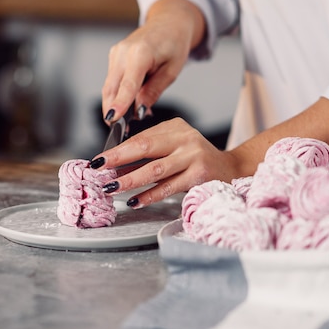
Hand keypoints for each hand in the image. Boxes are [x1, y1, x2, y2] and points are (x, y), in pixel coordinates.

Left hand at [91, 118, 242, 207]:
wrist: (230, 169)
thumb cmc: (197, 159)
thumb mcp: (176, 145)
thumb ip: (152, 150)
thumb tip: (116, 165)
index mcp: (176, 127)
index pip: (141, 138)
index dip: (118, 149)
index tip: (99, 159)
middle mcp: (185, 138)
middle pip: (145, 147)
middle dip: (118, 159)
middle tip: (99, 168)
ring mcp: (194, 156)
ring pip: (155, 169)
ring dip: (130, 179)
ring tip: (112, 187)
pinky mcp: (199, 176)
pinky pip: (169, 187)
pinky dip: (150, 195)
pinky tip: (135, 200)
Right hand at [101, 0, 205, 122]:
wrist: (169, 22)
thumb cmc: (174, 44)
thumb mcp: (172, 71)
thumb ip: (153, 91)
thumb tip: (138, 111)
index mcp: (141, 53)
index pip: (127, 85)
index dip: (119, 104)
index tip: (113, 120)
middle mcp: (123, 52)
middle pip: (111, 88)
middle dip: (113, 111)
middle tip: (121, 131)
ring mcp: (116, 53)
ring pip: (109, 87)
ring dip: (115, 105)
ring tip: (127, 121)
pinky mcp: (114, 57)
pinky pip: (113, 81)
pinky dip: (118, 95)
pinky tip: (129, 105)